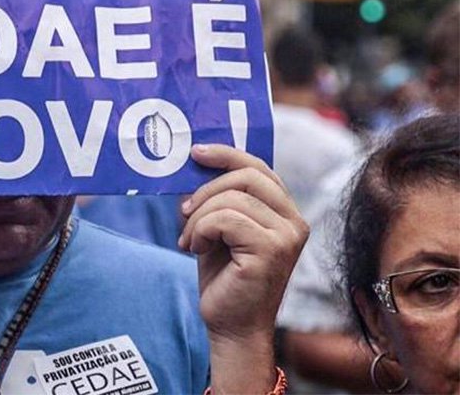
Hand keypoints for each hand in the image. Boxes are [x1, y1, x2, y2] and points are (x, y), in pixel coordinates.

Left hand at [179, 144, 307, 391]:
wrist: (231, 326)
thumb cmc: (224, 278)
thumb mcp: (217, 229)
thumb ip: (215, 199)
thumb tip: (192, 165)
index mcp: (284, 211)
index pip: (258, 167)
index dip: (226, 155)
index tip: (195, 153)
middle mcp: (294, 221)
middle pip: (245, 176)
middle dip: (205, 189)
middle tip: (184, 213)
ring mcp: (286, 236)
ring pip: (230, 199)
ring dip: (198, 218)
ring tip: (189, 240)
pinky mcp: (271, 251)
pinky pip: (225, 220)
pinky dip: (200, 230)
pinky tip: (195, 249)